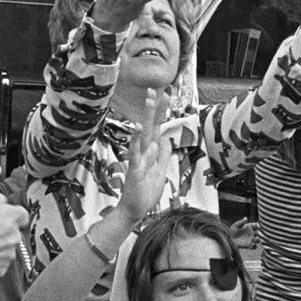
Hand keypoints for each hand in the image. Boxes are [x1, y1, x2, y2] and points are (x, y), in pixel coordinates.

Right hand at [114, 89, 177, 224]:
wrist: (133, 211)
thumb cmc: (145, 192)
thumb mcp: (160, 172)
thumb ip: (163, 155)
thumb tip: (166, 138)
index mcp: (151, 153)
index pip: (157, 129)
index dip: (161, 114)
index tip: (164, 96)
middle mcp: (143, 153)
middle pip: (150, 127)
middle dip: (152, 109)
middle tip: (154, 90)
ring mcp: (138, 160)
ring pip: (143, 135)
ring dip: (146, 117)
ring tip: (149, 101)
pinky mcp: (134, 170)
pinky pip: (135, 153)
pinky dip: (136, 140)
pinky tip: (138, 128)